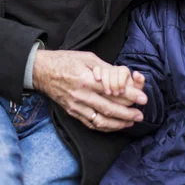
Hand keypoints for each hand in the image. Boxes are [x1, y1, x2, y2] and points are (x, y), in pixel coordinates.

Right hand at [33, 50, 147, 131]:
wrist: (42, 70)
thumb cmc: (66, 60)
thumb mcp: (88, 58)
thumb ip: (105, 69)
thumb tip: (122, 77)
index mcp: (86, 79)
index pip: (112, 90)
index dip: (129, 95)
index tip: (142, 98)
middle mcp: (81, 95)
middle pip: (108, 107)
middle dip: (127, 112)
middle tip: (141, 114)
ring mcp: (75, 106)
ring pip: (100, 119)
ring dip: (118, 123)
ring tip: (131, 121)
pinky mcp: (72, 112)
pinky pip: (90, 123)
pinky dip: (104, 127)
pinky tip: (114, 125)